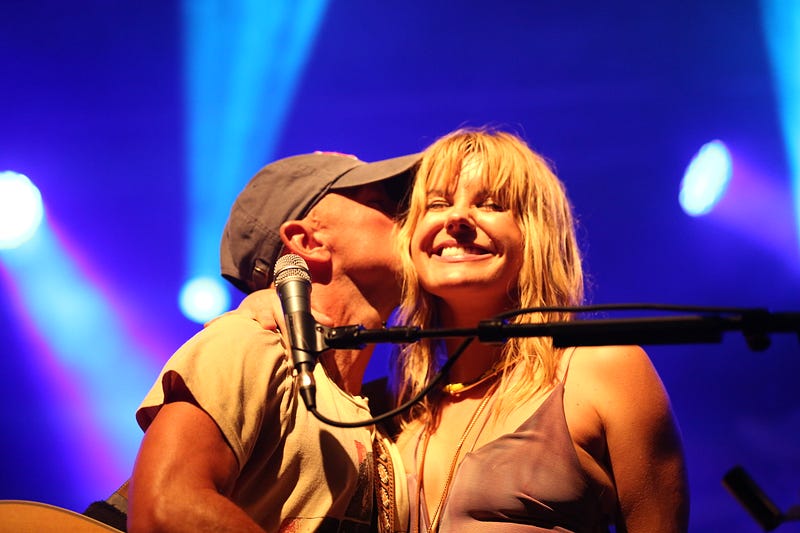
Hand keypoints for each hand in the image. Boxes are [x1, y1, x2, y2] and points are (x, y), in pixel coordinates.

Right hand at [210, 288, 333, 336]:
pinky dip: (217, 322)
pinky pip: (225, 319)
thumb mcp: (298, 307)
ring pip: (245, 316)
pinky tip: (208, 326)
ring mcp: (248, 311)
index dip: (289, 327)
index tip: (292, 338)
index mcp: (279, 305)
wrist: (262, 296)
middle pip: (266, 315)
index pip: (286, 317)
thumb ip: (314, 315)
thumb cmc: (282, 306)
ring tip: (242, 327)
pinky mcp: (236, 316)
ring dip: (243, 320)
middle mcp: (263, 306)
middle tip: (269, 328)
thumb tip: (329, 323)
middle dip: (267, 321)